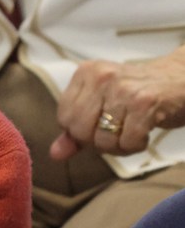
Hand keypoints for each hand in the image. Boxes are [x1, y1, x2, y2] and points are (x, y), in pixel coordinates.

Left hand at [50, 46, 184, 159]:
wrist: (182, 79)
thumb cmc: (138, 94)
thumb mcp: (102, 103)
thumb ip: (76, 129)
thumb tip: (55, 154)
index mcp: (85, 73)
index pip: (64, 118)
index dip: (81, 132)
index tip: (99, 126)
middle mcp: (100, 76)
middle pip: (79, 131)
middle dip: (98, 142)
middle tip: (117, 133)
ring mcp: (122, 88)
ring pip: (103, 140)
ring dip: (119, 146)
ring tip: (132, 131)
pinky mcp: (144, 102)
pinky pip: (128, 142)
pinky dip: (137, 146)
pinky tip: (144, 132)